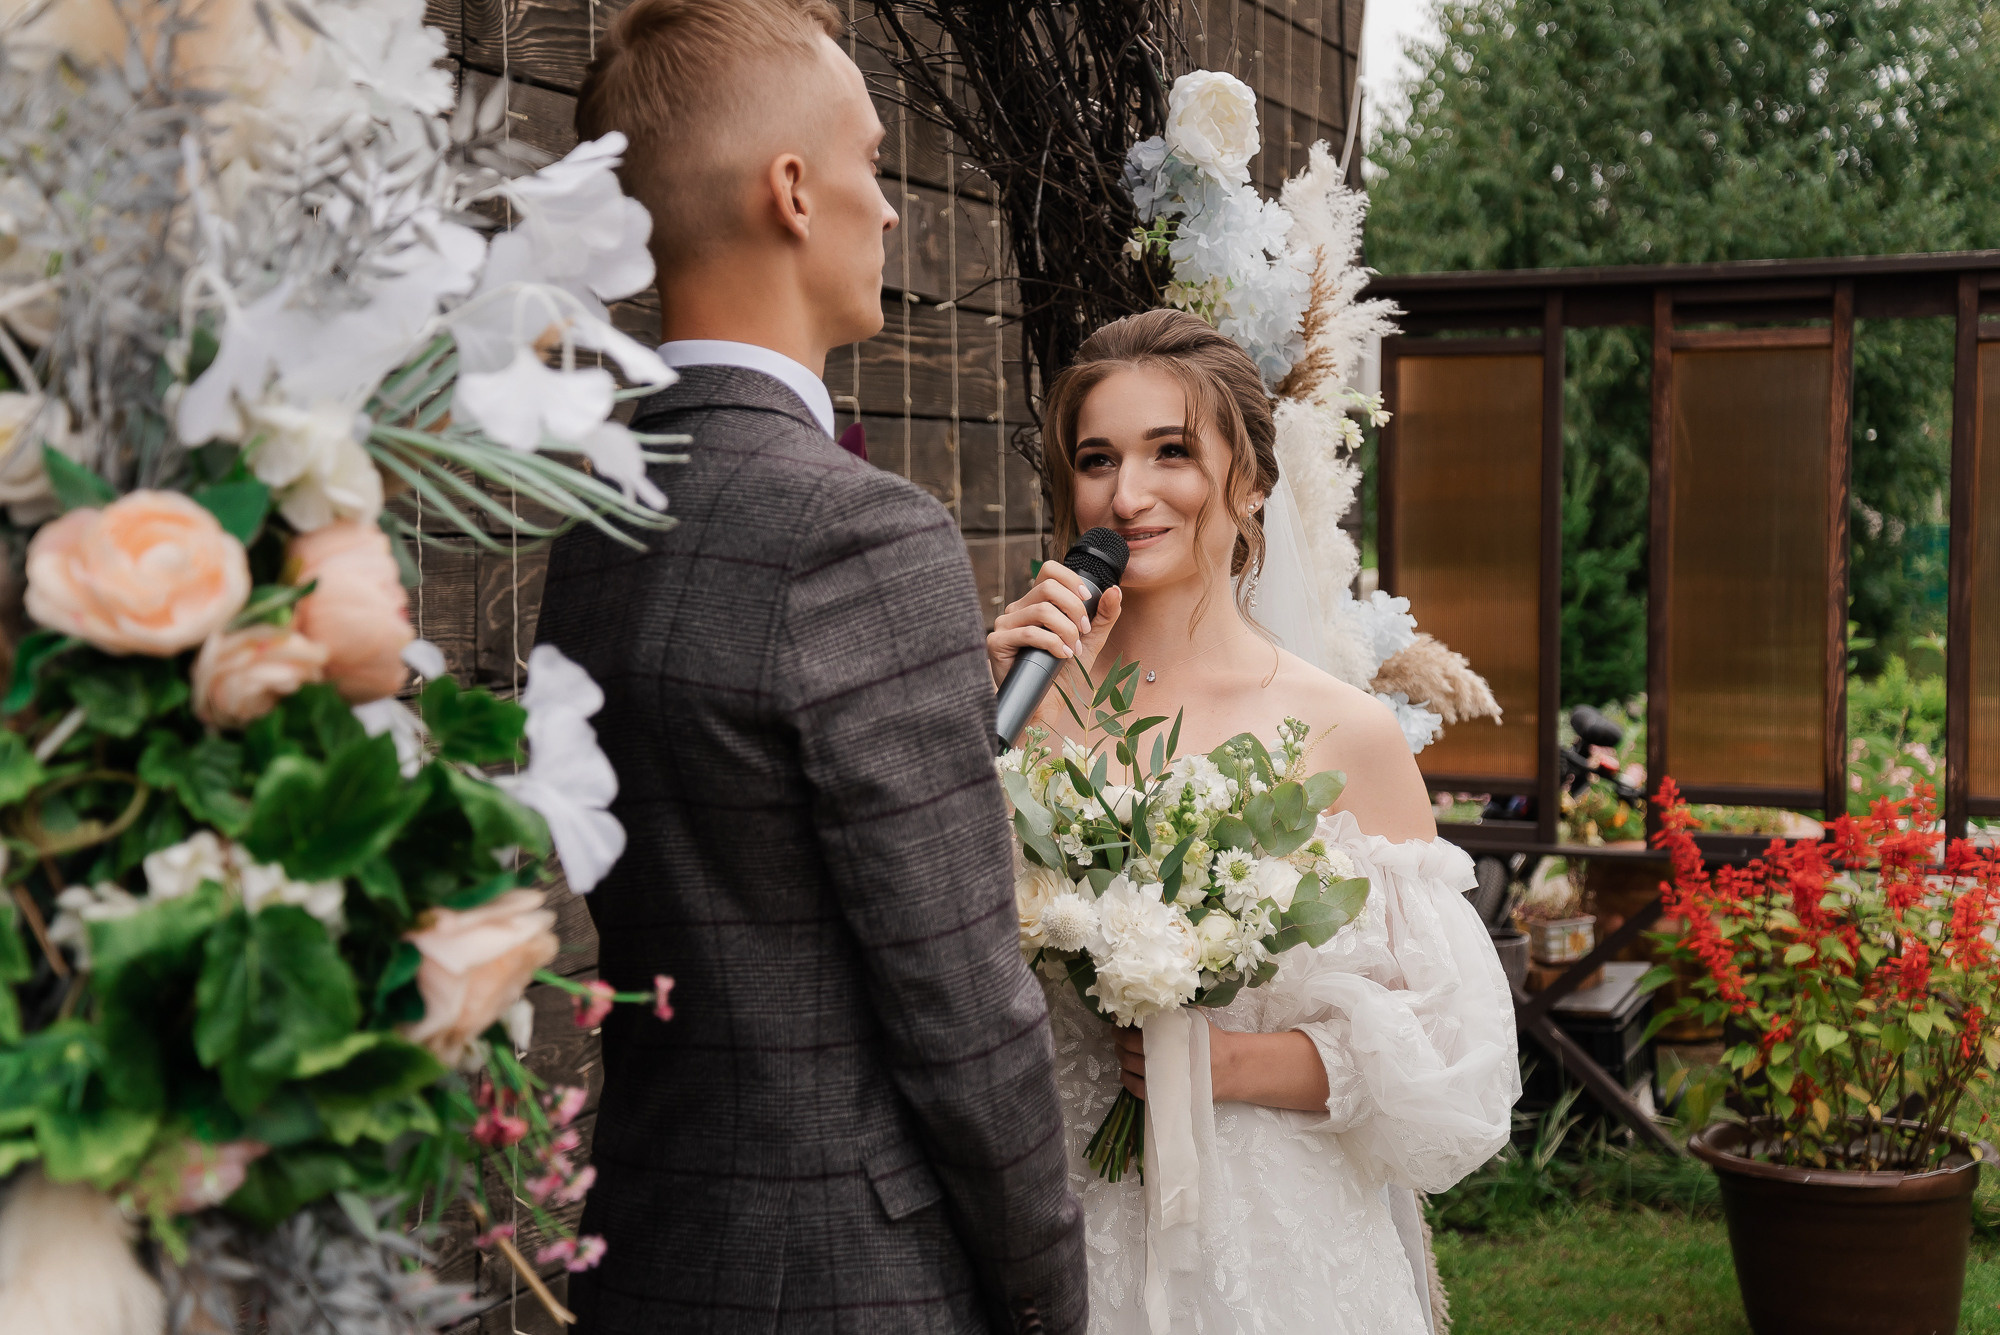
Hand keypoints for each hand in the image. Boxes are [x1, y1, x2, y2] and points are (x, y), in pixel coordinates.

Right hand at [986, 562, 1122, 689]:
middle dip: (1074, 609)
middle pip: (1048, 587)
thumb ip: (1104, 615)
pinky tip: (1061, 655)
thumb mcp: (1091, 641)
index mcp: (1036, 602)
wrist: (1048, 705)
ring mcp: (1005, 625)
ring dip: (1066, 630)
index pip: (1049, 571)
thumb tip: (1114, 589)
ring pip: (1041, 610)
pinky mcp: (997, 643)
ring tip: (1073, 650)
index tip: (1087, 601)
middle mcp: (1018, 609)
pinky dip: (1052, 643)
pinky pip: (1028, 632)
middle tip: (1083, 633)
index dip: (1071, 580)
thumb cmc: (1065, 674)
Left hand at [1113, 1018, 1235, 1100]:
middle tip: (1117, 1033)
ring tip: (1121, 1049)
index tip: (1118, 1020)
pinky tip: (1126, 1071)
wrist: (1228, 1067)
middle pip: (1129, 1048)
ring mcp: (1164, 1078)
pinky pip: (1137, 1089)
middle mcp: (1166, 1058)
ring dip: (1121, 1057)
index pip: (1137, 1031)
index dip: (1123, 1025)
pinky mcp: (1165, 1094)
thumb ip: (1177, 1008)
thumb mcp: (1196, 1018)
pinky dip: (1127, 1079)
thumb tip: (1159, 994)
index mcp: (1172, 1037)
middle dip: (1119, 1040)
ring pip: (1130, 1067)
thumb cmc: (1211, 1041)